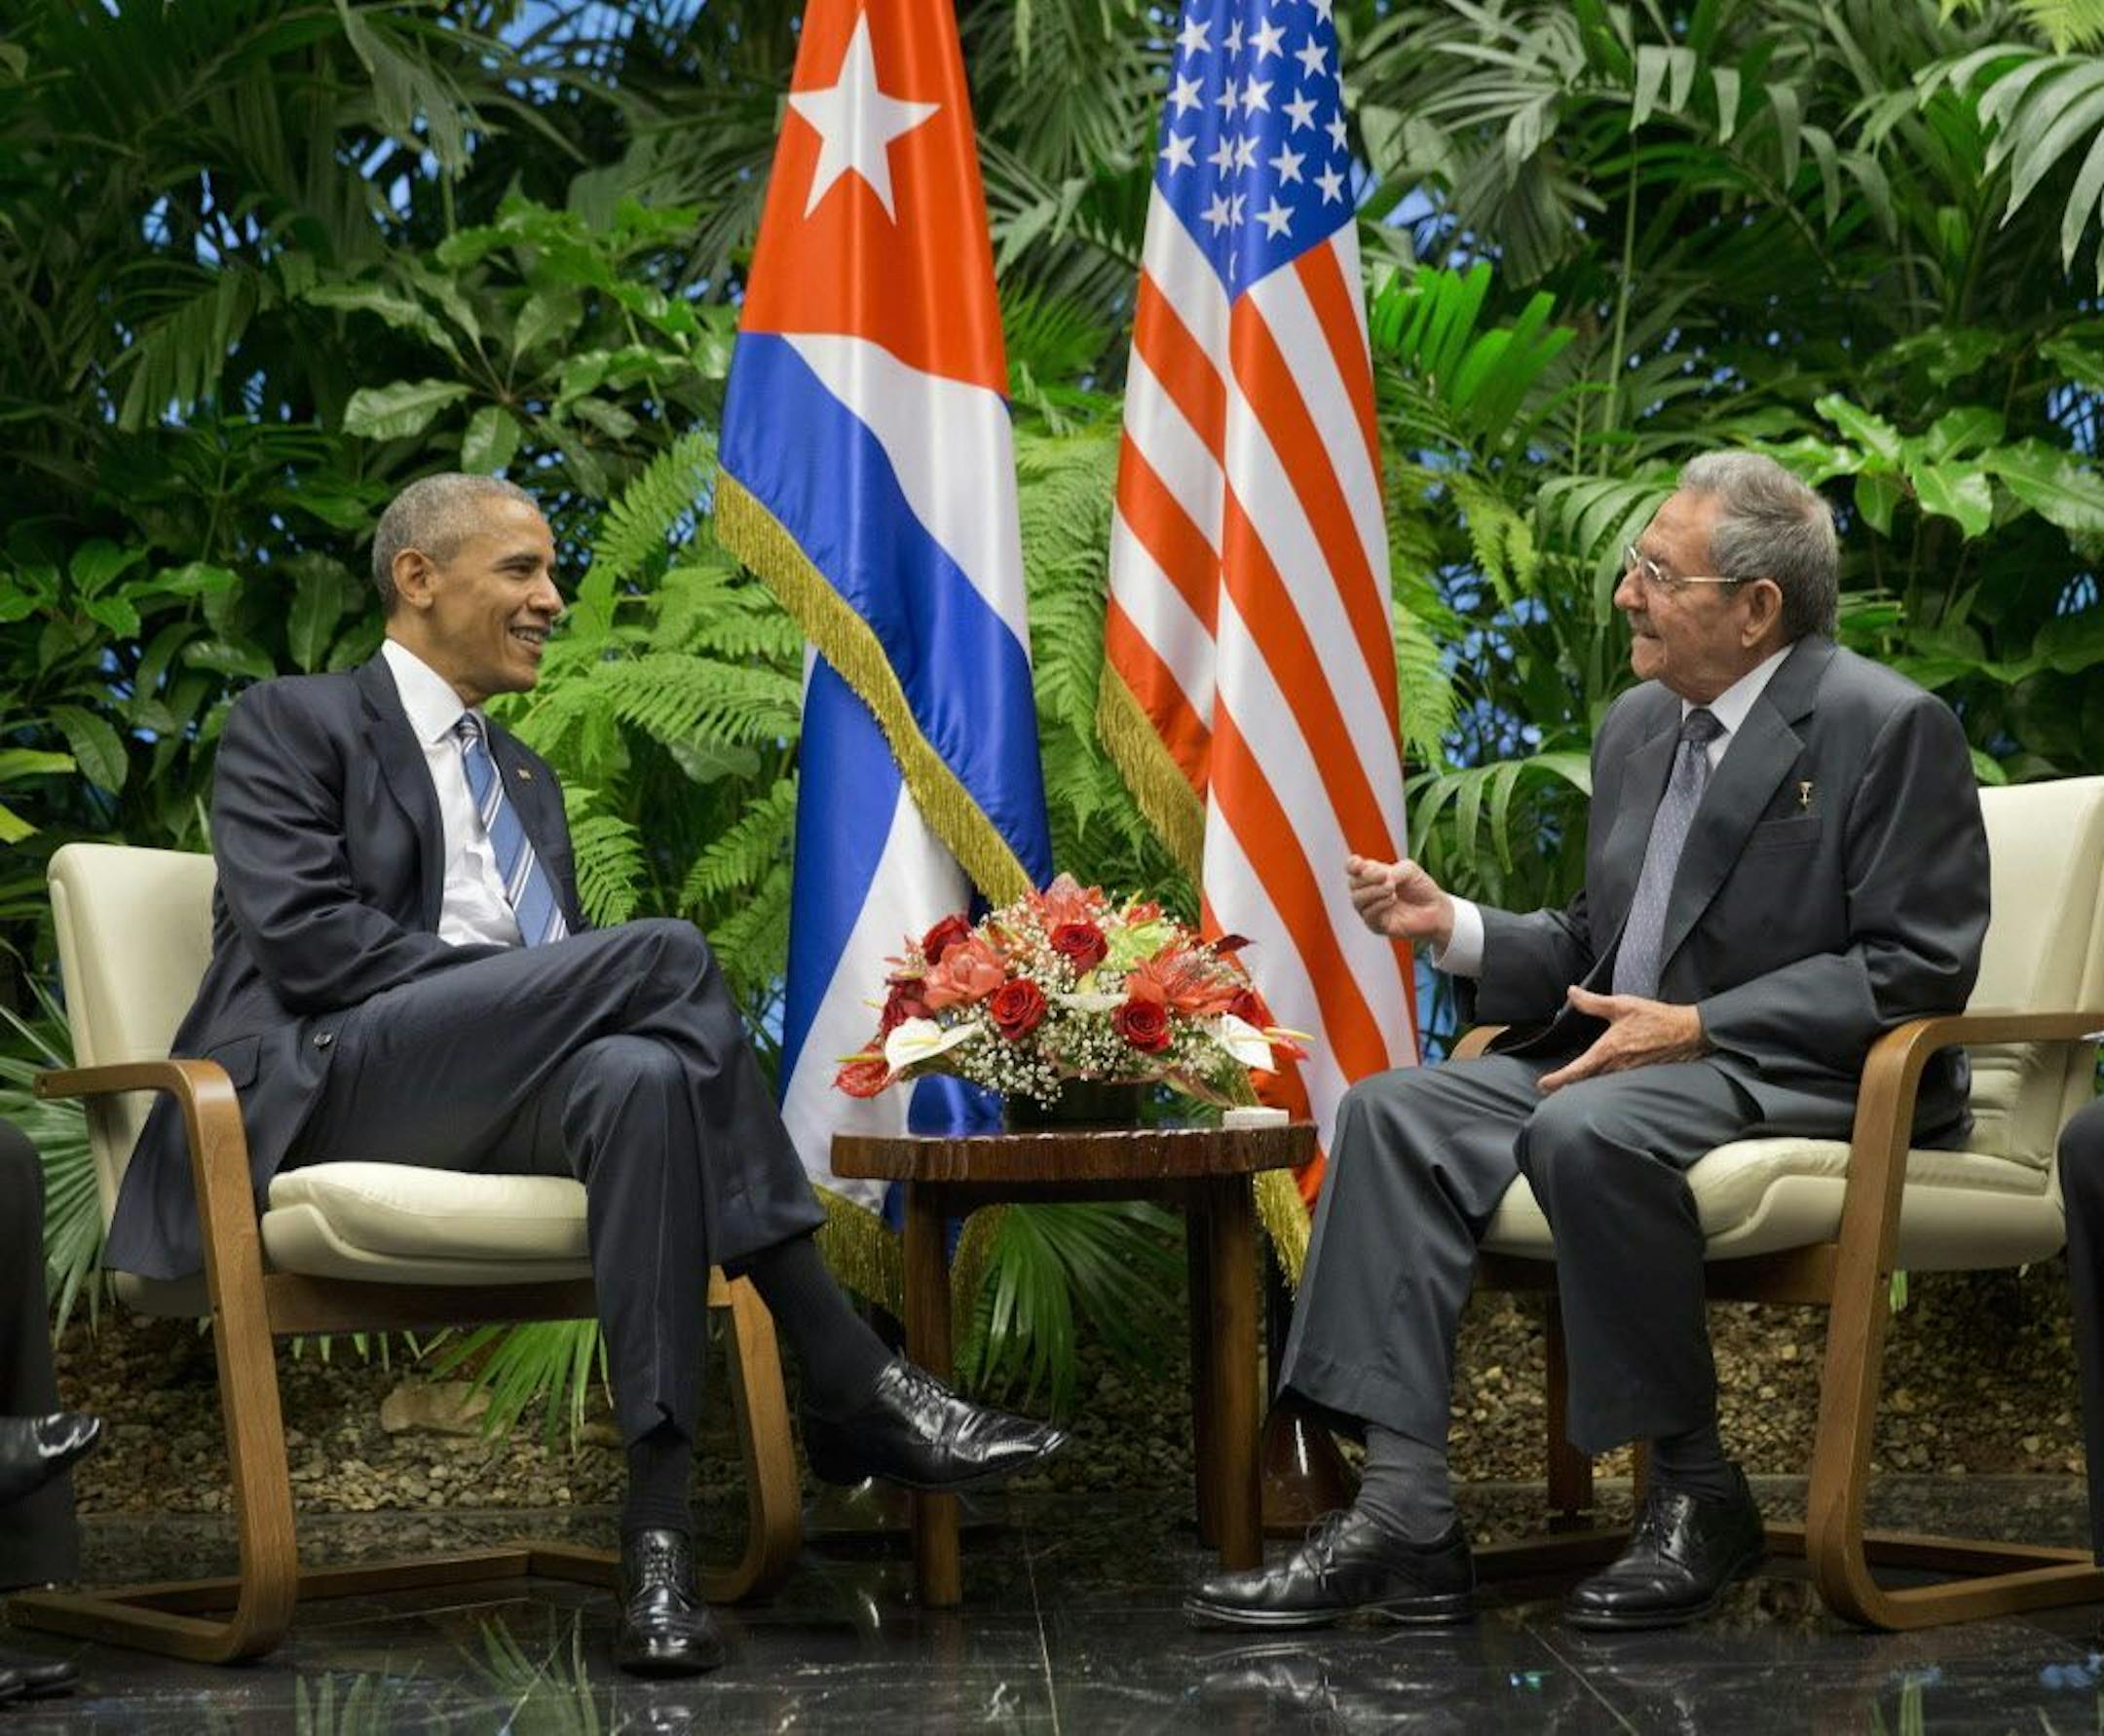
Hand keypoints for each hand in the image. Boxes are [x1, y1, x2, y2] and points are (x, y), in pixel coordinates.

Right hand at [1345, 855, 1453, 950]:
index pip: (1352, 868)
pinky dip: (1379, 904)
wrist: (1435, 909)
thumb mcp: (1409, 869)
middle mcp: (1368, 892)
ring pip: (1356, 899)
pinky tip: (1393, 899)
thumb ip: (1391, 870)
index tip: (1360, 864)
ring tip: (1392, 889)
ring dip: (1373, 891)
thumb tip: (1380, 879)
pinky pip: (1367, 914)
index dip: (1352, 865)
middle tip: (1386, 877)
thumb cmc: (1421, 888)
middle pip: (1353, 883)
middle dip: (1367, 878)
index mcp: (1373, 875)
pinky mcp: (1376, 925)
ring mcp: (1370, 909)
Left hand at [1536, 986, 1708, 1092]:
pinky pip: (1615, 1083)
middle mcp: (1616, 1068)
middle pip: (1585, 1083)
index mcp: (1608, 1051)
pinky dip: (1601, 1083)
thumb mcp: (1622, 1005)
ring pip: (1599, 1084)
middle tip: (1550, 1087)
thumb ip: (1593, 1002)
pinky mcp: (1639, 1077)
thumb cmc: (1656, 1018)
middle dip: (1566, 1086)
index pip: (1577, 1071)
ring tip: (1568, 1085)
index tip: (1543, 1084)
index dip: (1557, 1080)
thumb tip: (1572, 993)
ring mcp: (1628, 1075)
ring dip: (1584, 1086)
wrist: (1689, 1033)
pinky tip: (1597, 1080)